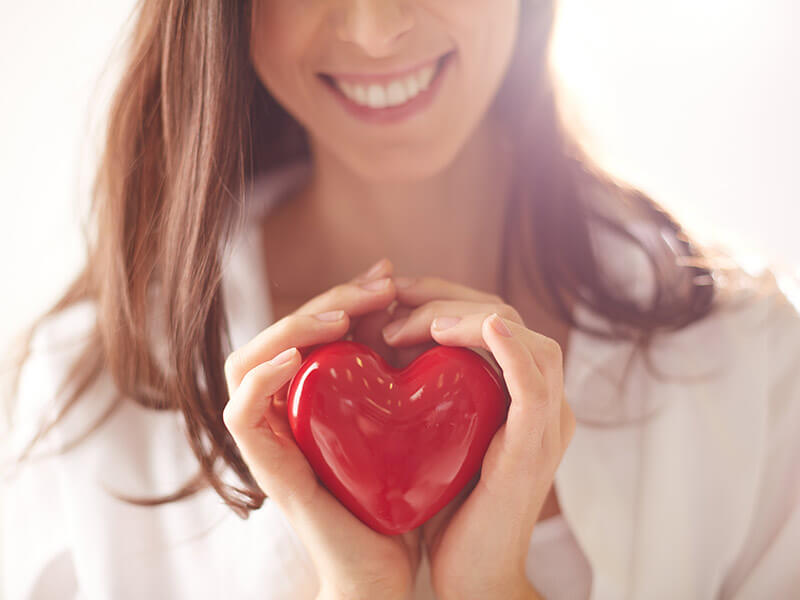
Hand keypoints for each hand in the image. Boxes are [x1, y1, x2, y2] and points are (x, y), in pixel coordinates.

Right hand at [223, 258, 421, 599]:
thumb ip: (397, 371)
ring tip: (341, 317)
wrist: (389, 570)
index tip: (386, 276)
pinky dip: (262, 378)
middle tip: (379, 285)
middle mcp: (284, 411)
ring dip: (291, 329)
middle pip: (280, 335)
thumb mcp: (402, 418)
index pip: (310, 328)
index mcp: (312, 397)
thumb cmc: (397, 494)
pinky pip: (240, 413)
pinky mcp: (265, 468)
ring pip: (246, 362)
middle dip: (328, 302)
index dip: (343, 295)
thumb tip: (419, 308)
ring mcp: (269, 438)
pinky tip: (299, 357)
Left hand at [381, 275, 575, 599]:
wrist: (470, 577)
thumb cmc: (449, 507)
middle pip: (508, 318)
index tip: (394, 294)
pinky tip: (485, 327)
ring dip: (470, 317)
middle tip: (395, 297)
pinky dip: (512, 350)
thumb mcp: (438, 434)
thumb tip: (383, 341)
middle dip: (449, 297)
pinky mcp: (535, 447)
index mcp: (520, 394)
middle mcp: (543, 401)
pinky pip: (534, 385)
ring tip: (417, 322)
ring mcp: (546, 423)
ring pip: (527, 339)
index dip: (446, 296)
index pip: (492, 319)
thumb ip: (429, 391)